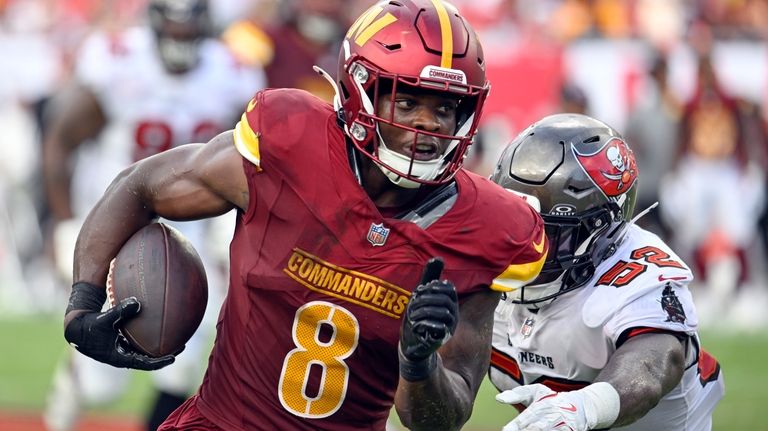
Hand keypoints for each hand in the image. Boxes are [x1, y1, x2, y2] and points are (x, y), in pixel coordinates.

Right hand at [64, 282, 174, 370]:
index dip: (160, 362)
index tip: (175, 357)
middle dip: (165, 354)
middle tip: (181, 346)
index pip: (145, 363)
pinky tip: (158, 327)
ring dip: (158, 347)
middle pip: (148, 359)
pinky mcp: (119, 343)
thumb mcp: (104, 320)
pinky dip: (148, 338)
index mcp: (119, 357)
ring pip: (143, 351)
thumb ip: (120, 311)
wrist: (74, 327)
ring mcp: (121, 350)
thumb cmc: (88, 325)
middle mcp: (122, 356)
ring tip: (175, 338)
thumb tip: (137, 302)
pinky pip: (138, 342)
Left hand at [399, 258, 458, 379]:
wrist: (412, 341)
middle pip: (444, 300)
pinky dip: (424, 325)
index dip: (433, 287)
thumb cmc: (418, 316)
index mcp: (449, 302)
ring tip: (412, 316)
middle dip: (425, 299)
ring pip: (442, 313)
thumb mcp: (421, 295)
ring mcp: (449, 328)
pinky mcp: (442, 339)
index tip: (419, 290)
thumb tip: (438, 258)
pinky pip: (439, 329)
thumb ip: (429, 277)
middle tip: (412, 304)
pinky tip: (415, 325)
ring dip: (422, 311)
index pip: (448, 288)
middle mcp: (453, 315)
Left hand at [496, 383, 618, 430]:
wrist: (580, 406)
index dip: (515, 425)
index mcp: (541, 405)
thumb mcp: (535, 391)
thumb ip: (517, 394)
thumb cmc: (552, 399)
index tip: (506, 430)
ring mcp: (561, 426)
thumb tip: (498, 398)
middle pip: (535, 428)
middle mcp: (551, 416)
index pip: (525, 418)